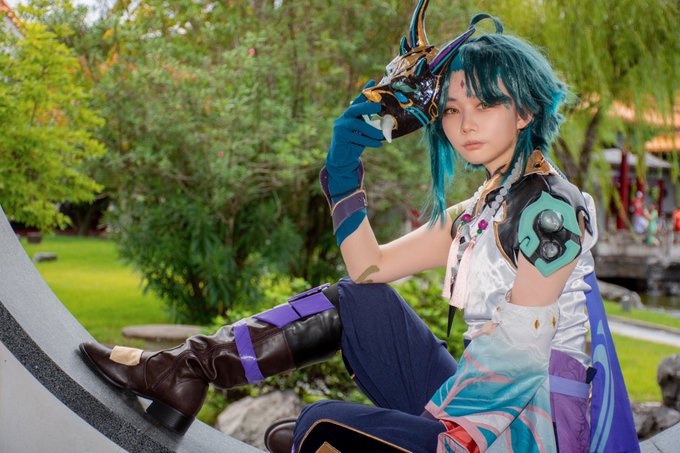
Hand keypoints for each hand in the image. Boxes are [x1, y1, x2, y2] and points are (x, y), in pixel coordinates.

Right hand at [326, 81, 383, 198]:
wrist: (343, 159)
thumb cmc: (355, 143)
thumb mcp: (364, 132)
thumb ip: (370, 123)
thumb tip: (387, 118)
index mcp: (350, 115)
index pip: (358, 101)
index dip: (365, 92)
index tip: (373, 80)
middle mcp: (344, 118)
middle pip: (354, 108)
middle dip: (367, 107)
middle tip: (379, 108)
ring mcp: (340, 127)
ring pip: (356, 125)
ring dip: (371, 130)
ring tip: (382, 135)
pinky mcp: (340, 137)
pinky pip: (355, 137)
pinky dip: (368, 141)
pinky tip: (378, 145)